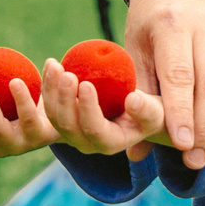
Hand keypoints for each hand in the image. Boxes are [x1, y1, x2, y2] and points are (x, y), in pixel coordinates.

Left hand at [38, 58, 165, 156]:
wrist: (137, 109)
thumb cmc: (150, 109)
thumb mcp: (156, 110)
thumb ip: (146, 109)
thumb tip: (132, 100)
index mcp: (110, 144)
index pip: (94, 130)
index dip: (88, 109)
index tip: (86, 83)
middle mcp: (88, 144)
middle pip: (68, 126)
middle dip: (65, 99)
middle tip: (66, 73)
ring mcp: (73, 133)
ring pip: (54, 116)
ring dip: (51, 91)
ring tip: (55, 64)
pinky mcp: (63, 119)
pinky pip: (50, 105)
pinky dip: (48, 85)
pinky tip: (51, 62)